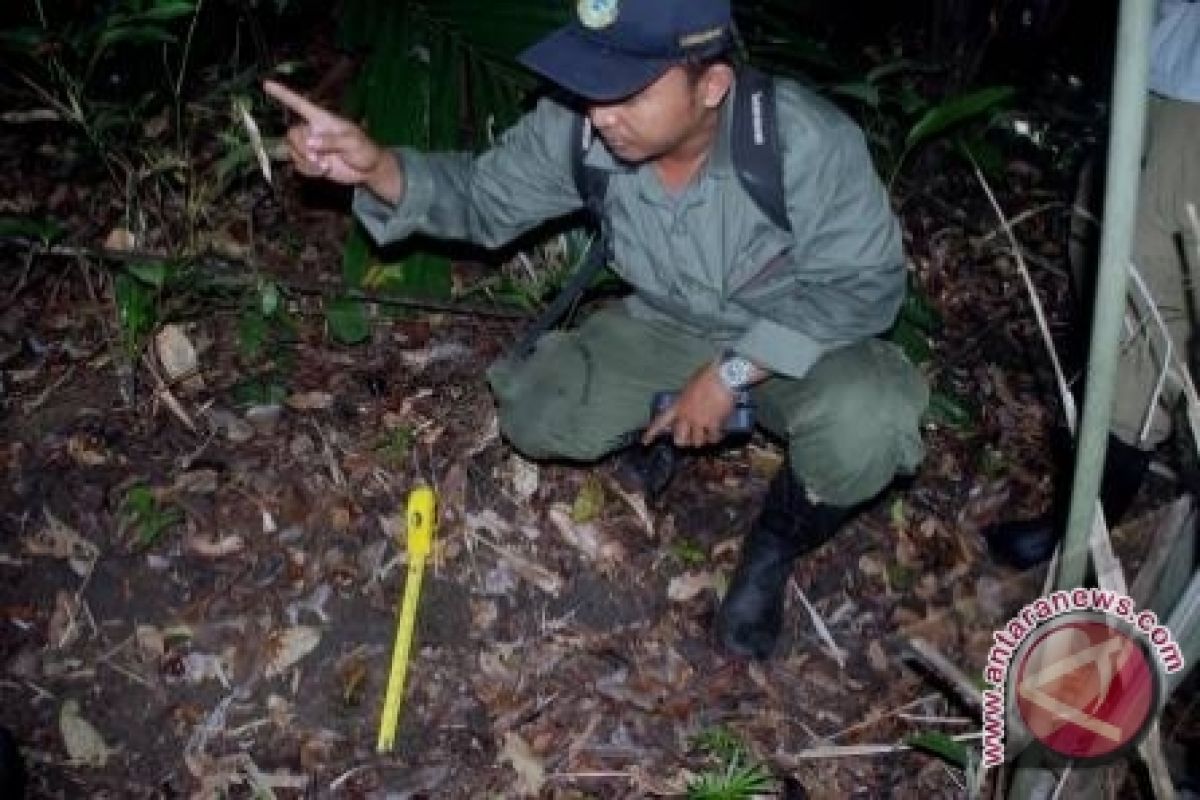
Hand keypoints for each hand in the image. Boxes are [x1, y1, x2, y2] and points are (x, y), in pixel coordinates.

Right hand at [262, 80, 402, 202]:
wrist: (368, 170)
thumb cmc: (365, 150)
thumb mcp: (353, 143)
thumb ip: (332, 141)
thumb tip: (311, 142)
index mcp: (322, 119)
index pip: (299, 104)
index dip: (283, 94)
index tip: (267, 84)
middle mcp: (313, 131)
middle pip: (292, 134)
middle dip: (302, 149)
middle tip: (319, 160)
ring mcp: (311, 147)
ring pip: (292, 151)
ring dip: (306, 161)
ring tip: (324, 167)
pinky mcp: (311, 162)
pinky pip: (298, 165)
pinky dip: (308, 170)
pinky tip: (323, 171)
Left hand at [643, 362, 735, 447]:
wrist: (723, 376)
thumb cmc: (707, 375)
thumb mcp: (689, 386)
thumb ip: (686, 398)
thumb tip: (688, 404)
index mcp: (678, 405)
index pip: (661, 421)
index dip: (652, 433)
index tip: (644, 442)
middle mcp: (686, 416)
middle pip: (680, 440)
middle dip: (683, 442)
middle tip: (689, 440)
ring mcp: (700, 421)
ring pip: (697, 442)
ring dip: (701, 441)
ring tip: (706, 436)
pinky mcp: (714, 424)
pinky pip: (713, 438)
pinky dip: (715, 437)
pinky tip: (719, 434)